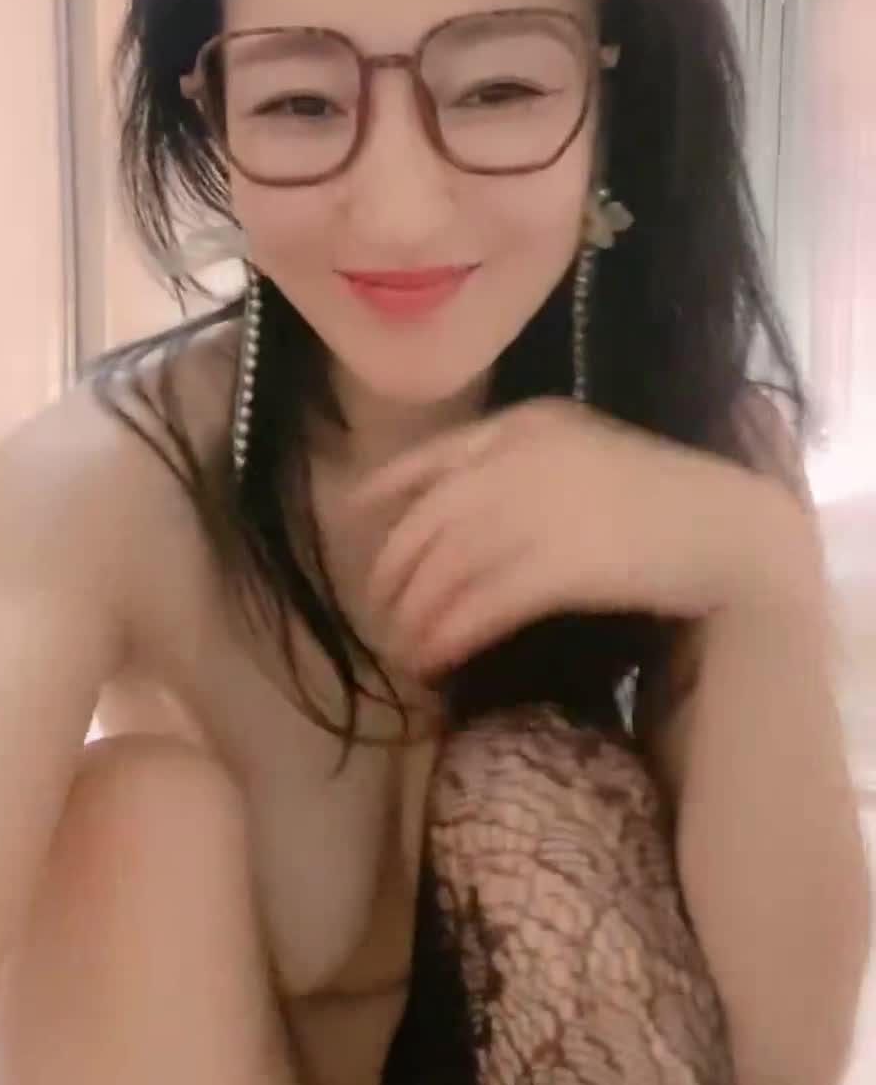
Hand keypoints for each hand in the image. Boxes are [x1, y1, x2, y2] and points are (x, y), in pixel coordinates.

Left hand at [355, 398, 800, 677]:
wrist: (732, 527)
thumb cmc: (666, 498)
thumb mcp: (586, 454)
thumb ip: (524, 467)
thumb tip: (460, 519)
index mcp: (527, 425)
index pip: (433, 457)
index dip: (384, 491)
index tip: (352, 519)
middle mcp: (521, 460)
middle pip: (428, 522)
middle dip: (392, 574)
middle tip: (378, 614)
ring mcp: (539, 509)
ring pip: (446, 569)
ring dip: (414, 616)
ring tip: (404, 651)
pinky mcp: (560, 564)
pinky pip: (481, 604)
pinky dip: (450, 634)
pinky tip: (436, 659)